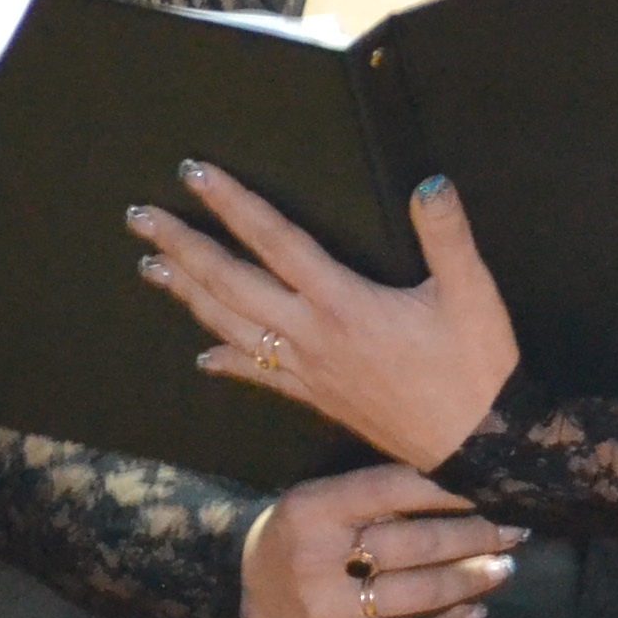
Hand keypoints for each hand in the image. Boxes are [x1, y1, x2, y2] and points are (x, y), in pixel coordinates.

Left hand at [130, 165, 520, 473]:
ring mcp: (307, 369)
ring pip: (229, 326)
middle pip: (231, 283)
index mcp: (343, 303)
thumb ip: (448, 236)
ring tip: (150, 267)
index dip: (233, 204)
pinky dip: (224, 361)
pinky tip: (201, 357)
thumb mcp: (473, 294)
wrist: (477, 444)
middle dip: (182, 247)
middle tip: (140, 218)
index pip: (275, 241)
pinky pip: (256, 374)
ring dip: (186, 294)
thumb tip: (429, 183)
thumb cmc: (476, 367)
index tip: (194, 174)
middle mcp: (311, 335)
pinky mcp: (315, 396)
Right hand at [238, 464, 516, 617]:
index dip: (450, 489)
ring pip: (419, 593)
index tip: (493, 490)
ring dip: (472, 579)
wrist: (247, 582)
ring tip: (503, 566)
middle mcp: (316, 559)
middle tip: (514, 532)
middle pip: (415, 544)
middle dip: (475, 536)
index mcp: (314, 508)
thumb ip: (386, 491)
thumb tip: (470, 487)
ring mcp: (326, 610)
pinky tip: (476, 613)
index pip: (395, 489)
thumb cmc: (309, 530)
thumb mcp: (330, 496)